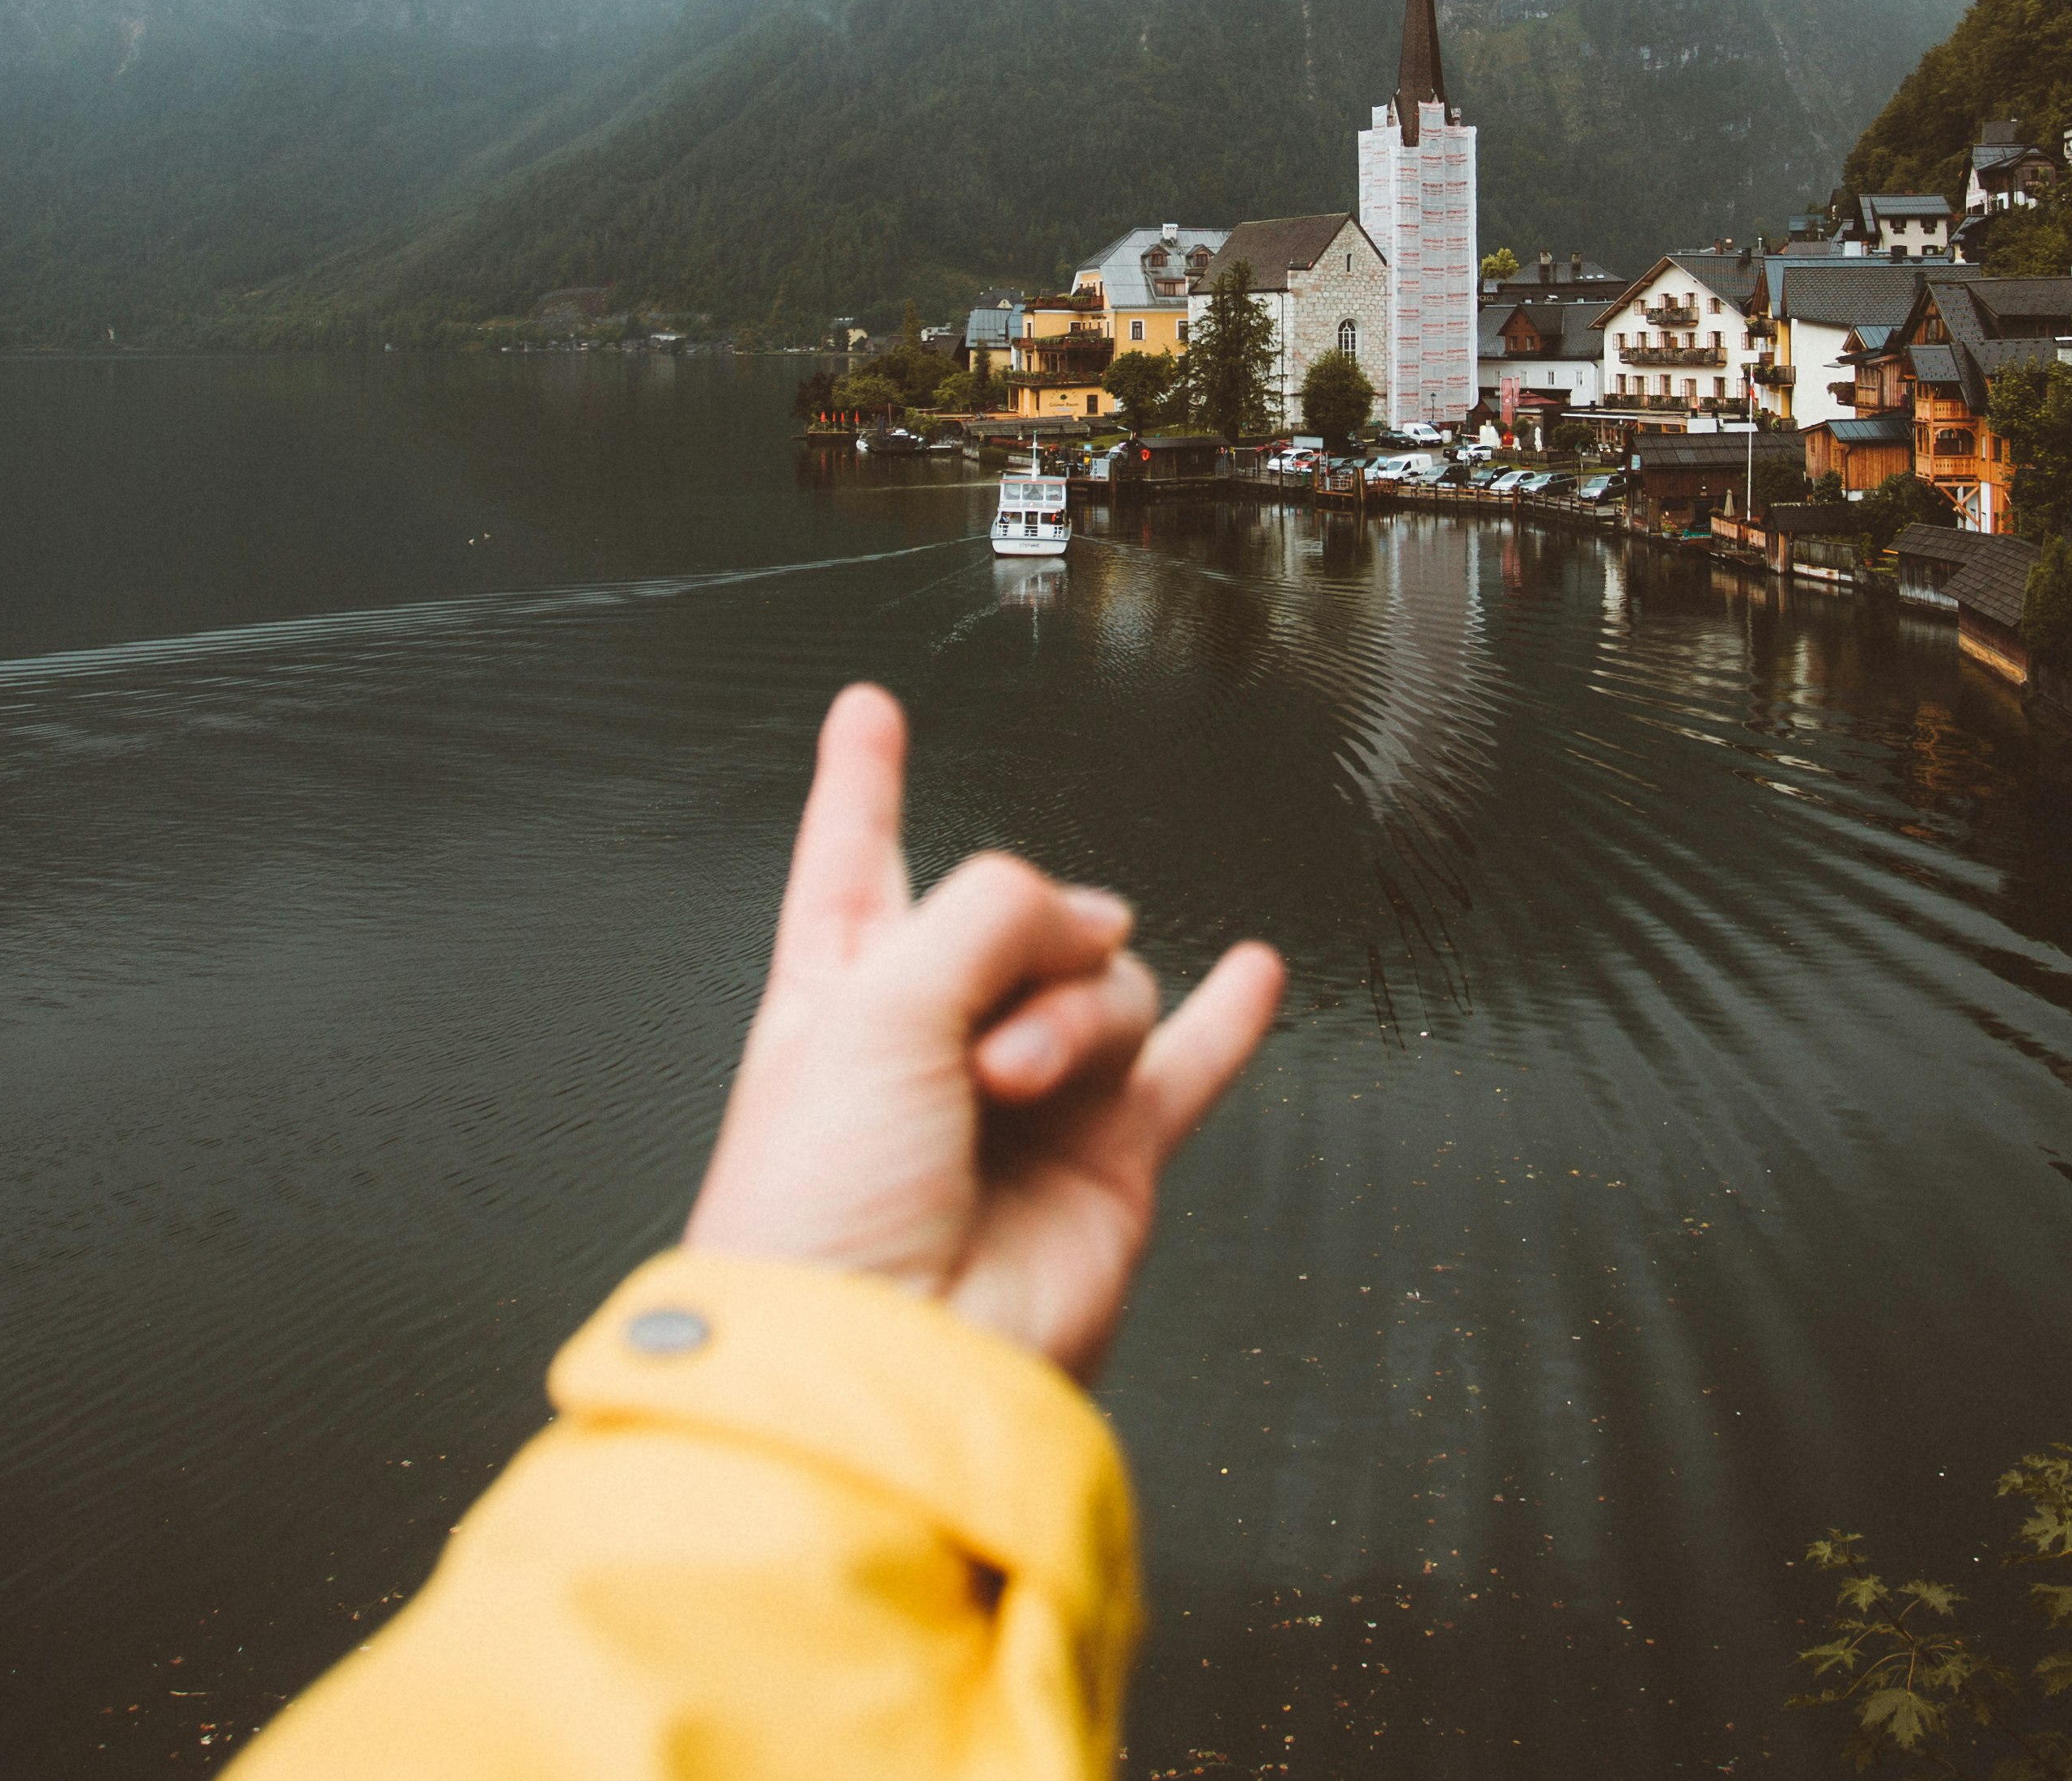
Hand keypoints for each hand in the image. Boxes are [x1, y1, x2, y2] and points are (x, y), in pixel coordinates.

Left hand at [682, 683, 1285, 1380]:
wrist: (888, 1358)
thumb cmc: (819, 1211)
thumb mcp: (872, 1002)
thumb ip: (992, 914)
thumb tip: (1089, 918)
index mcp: (840, 994)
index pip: (853, 859)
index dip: (860, 783)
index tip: (866, 714)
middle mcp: (932, 1039)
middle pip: (1015, 914)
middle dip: (1023, 931)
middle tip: (995, 1006)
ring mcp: (1027, 1099)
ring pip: (1100, 980)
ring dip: (1077, 1013)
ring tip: (1022, 1082)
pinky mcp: (1105, 1158)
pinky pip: (1183, 1066)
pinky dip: (1226, 1019)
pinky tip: (1253, 976)